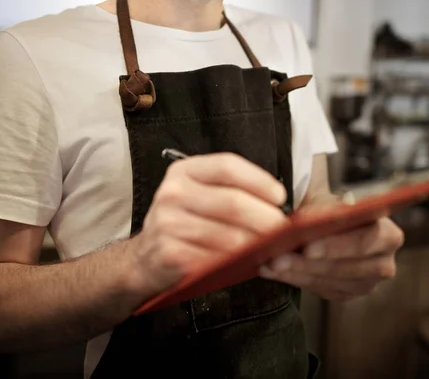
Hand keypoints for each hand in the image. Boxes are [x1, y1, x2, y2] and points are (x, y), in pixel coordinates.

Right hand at [130, 153, 288, 297]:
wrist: (146, 257)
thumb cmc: (184, 223)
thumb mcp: (199, 194)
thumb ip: (230, 190)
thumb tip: (277, 202)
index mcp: (184, 172)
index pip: (227, 167)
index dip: (260, 180)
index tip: (280, 196)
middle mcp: (173, 193)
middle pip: (232, 202)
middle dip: (266, 217)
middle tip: (282, 229)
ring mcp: (168, 223)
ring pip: (229, 234)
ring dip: (257, 244)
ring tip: (270, 247)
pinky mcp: (170, 253)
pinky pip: (216, 258)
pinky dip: (237, 262)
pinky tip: (247, 262)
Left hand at [260, 196, 404, 300]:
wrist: (324, 221)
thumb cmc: (328, 209)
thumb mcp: (327, 203)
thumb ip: (323, 214)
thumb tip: (304, 225)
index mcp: (388, 233)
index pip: (365, 242)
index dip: (336, 246)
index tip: (308, 248)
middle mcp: (384, 262)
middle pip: (345, 268)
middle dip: (308, 264)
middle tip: (278, 259)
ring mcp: (367, 283)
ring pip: (329, 282)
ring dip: (296, 273)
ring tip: (271, 265)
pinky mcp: (347, 294)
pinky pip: (319, 290)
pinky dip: (293, 279)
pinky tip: (274, 272)